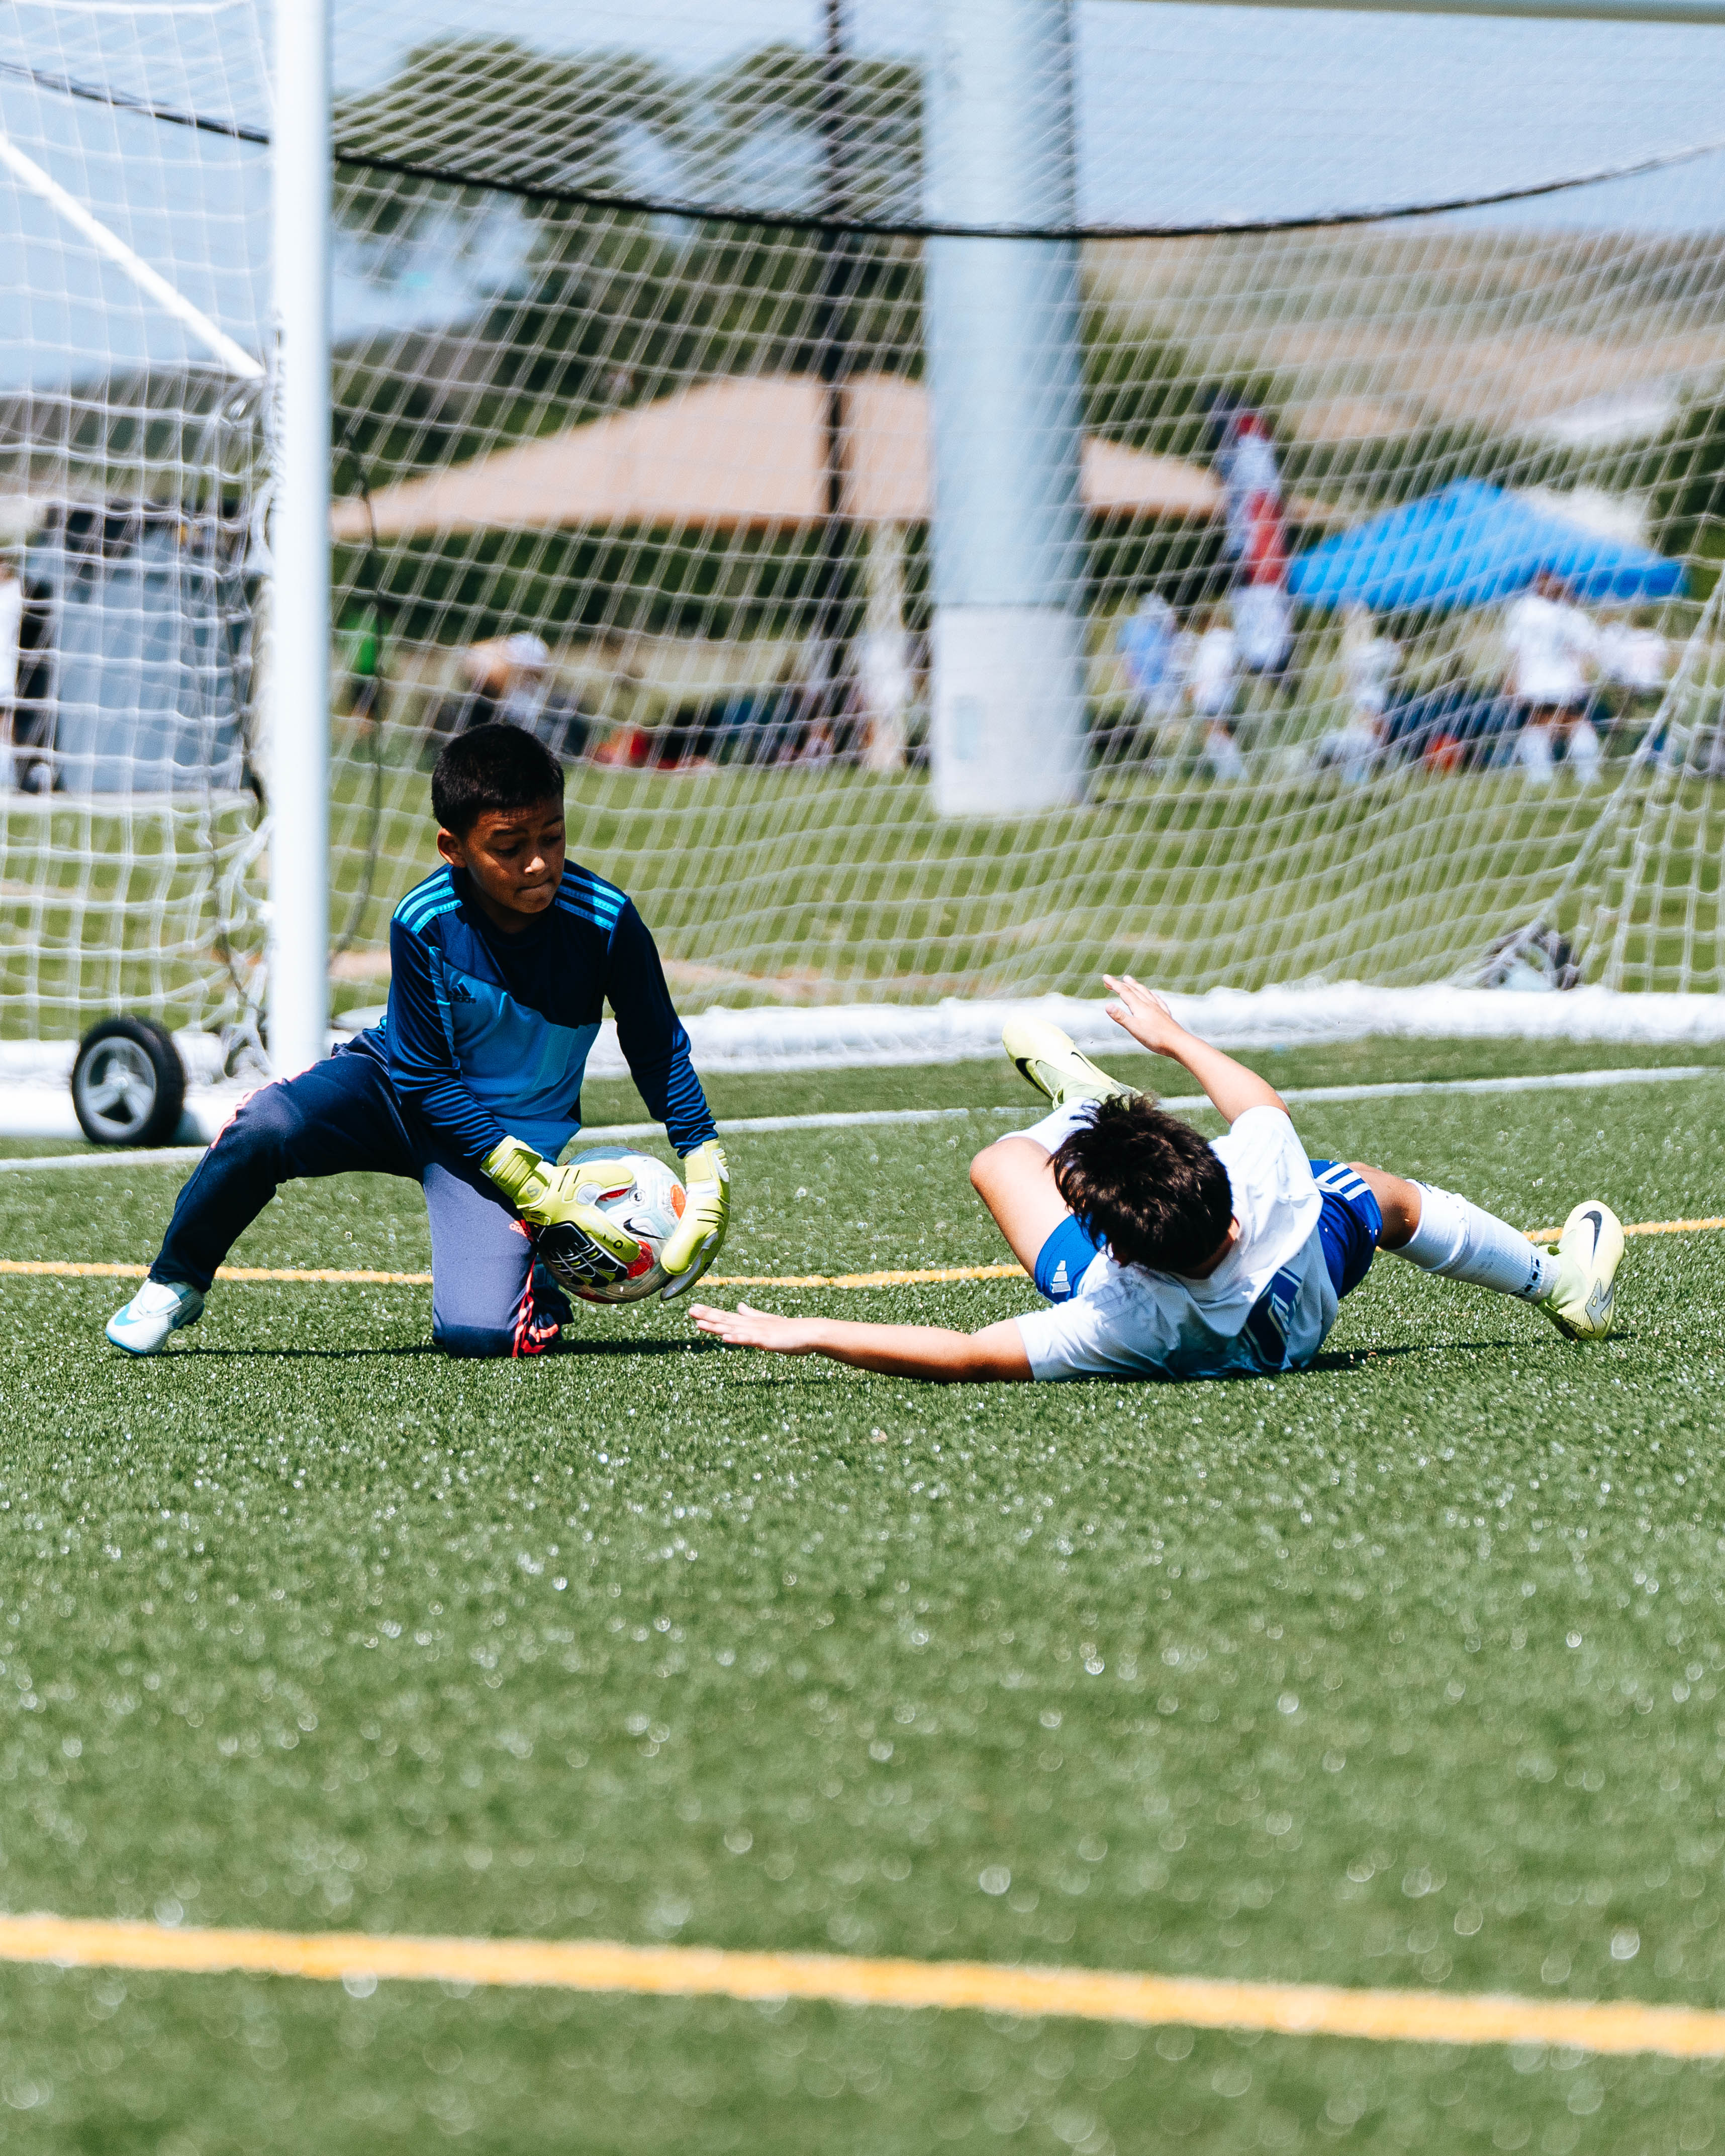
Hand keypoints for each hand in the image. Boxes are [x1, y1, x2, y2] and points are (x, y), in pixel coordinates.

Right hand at [482, 1136, 641, 1288]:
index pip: (612, 1238)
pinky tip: (577, 1279)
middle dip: (612, 1269)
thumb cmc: (560, 1182)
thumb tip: (632, 1178)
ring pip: (580, 1266)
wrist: (528, 1188)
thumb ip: (612, 1176)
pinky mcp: (549, 1245)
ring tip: (603, 1282)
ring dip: (594, 1276)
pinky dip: (572, 1275)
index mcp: (588, 1220)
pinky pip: (562, 1264)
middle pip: (598, 1259)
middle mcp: (576, 1235)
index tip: (635, 1253)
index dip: (626, 1248)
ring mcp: (561, 1243)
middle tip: (623, 1274)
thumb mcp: (588, 1174)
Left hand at [660, 1139, 729, 1299]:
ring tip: (644, 1261)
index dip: (679, 1287)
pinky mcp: (687, 1212)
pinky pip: (670, 1227)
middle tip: (651, 1284)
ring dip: (663, 1255)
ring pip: (677, 1245)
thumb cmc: (706, 1195)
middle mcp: (704, 1237)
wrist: (709, 1167)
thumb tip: (670, 1271)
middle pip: (685, 1262)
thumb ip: (684, 1246)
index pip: (694, 1272)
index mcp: (710, 1246)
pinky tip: (639, 1229)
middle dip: (670, 1275)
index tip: (661, 1297)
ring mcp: (696, 1224)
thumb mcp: (697, 1223)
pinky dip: (658, 1233)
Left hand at [688, 1301, 816, 1353]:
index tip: (693, 1308)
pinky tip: (725, 1338)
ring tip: (699, 1323)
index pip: (725, 1316)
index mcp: (750, 1322)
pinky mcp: (766, 1340)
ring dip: (716, 1326)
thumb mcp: (767, 1322)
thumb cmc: (789, 1330)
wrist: (809, 1332)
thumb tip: (739, 1306)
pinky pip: (749, 1340)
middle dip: (707, 1316)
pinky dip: (736, 1338)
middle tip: (690, 1310)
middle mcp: (751, 1324)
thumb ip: (752, 1315)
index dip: (709, 1312)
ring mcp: (758, 1331)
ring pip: (733, 1328)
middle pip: (725, 1320)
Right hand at [1102, 973, 1187, 1059]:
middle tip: (1111, 980)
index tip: (1105, 977)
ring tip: (1130, 980)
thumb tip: (1107, 1005)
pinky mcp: (1165, 1015)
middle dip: (1121, 984)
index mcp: (1140, 1007)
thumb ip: (1121, 1017)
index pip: (1124, 992)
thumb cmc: (1155, 1038)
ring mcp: (1158, 1009)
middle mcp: (1149, 1005)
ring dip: (1136, 986)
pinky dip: (1151, 995)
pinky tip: (1153, 996)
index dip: (1114, 984)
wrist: (1178, 1043)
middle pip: (1134, 990)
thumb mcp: (1134, 1028)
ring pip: (1145, 993)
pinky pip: (1157, 1000)